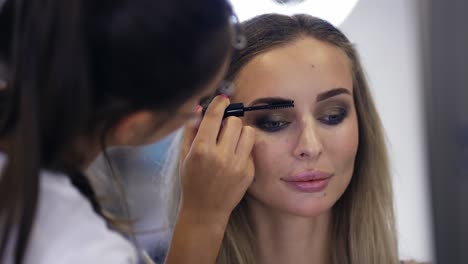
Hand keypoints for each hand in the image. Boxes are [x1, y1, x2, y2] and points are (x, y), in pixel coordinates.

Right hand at [180, 94, 254, 223]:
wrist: (205, 211)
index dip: (219, 103)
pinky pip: (250, 149)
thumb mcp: (185, 156)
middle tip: (222, 129)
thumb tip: (199, 108)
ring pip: (248, 131)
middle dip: (229, 121)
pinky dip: (243, 149)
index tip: (222, 99)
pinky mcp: (249, 172)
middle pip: (234, 121)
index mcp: (201, 150)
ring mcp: (237, 165)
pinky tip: (233, 158)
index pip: (214, 116)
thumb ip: (190, 130)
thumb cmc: (191, 181)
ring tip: (231, 140)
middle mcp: (221, 156)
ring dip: (240, 132)